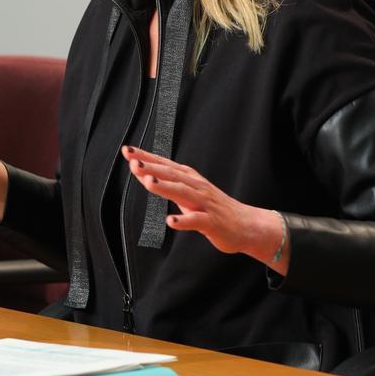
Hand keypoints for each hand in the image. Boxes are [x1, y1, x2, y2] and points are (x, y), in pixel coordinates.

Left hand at [124, 145, 288, 273]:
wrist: (246, 225)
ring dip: (165, 187)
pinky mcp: (212, 222)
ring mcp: (205, 204)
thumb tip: (140, 172)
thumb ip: (166, 183)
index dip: (146, 157)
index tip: (127, 150)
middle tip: (133, 162)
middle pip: (172, 175)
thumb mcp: (187, 192)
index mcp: (189, 178)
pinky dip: (184, 221)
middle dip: (152, 168)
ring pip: (183, 193)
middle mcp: (197, 187)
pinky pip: (197, 221)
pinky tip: (171, 221)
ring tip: (147, 182)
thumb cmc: (212, 208)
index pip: (164, 165)